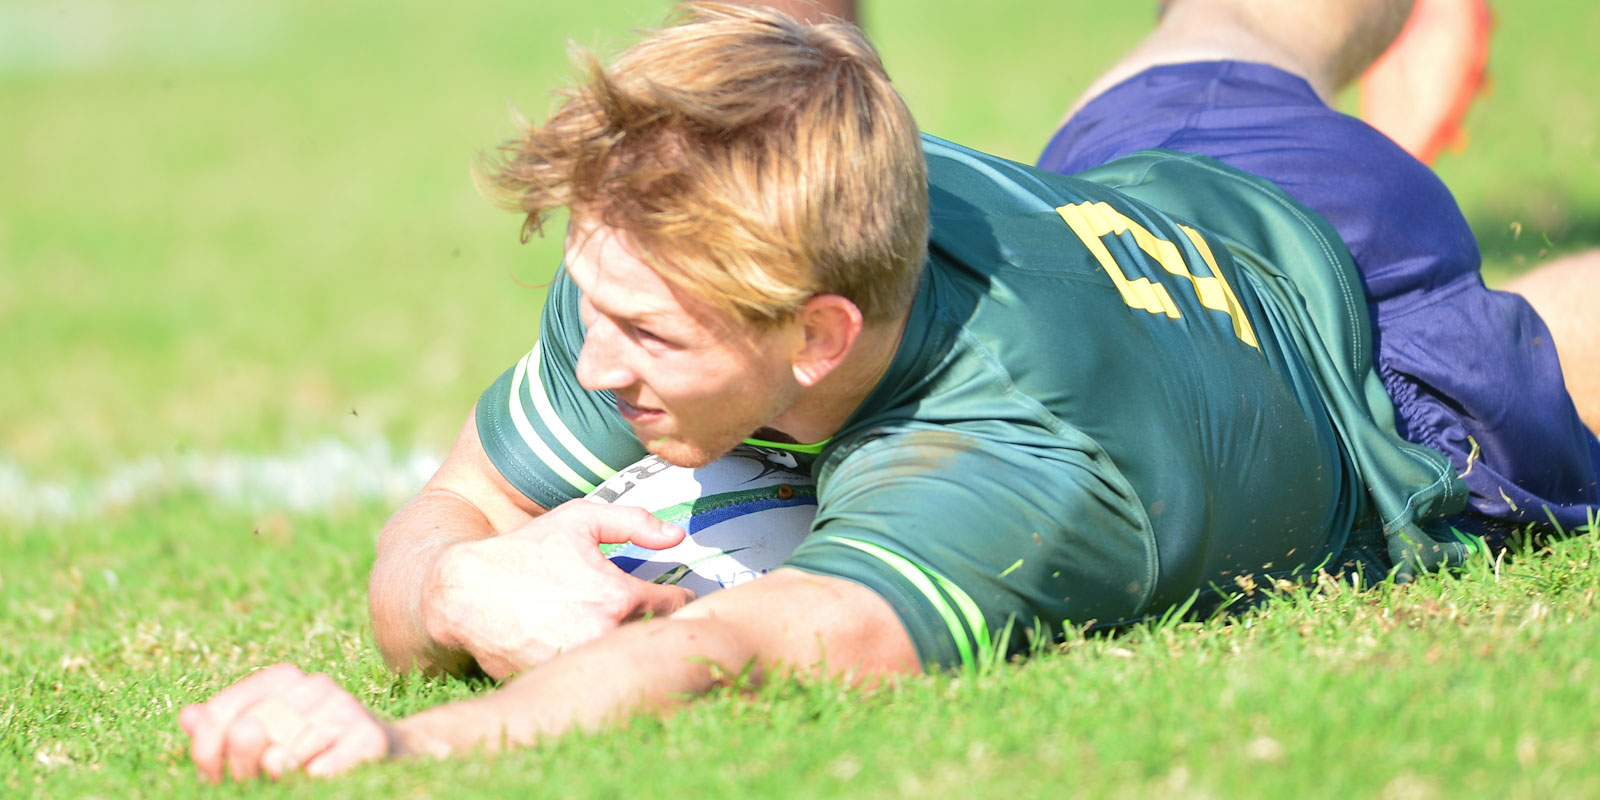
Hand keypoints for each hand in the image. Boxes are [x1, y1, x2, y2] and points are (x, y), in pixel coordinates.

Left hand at [179, 664, 398, 781]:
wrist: (376, 759)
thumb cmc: (303, 754)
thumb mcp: (258, 742)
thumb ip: (219, 731)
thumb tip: (187, 716)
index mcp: (282, 677)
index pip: (220, 713)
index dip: (206, 752)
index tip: (213, 774)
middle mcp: (315, 684)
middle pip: (247, 733)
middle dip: (242, 769)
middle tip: (255, 779)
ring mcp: (344, 707)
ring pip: (280, 758)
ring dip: (278, 779)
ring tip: (288, 779)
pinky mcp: (368, 737)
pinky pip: (315, 773)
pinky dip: (310, 783)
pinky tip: (317, 777)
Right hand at [422, 499, 695, 678]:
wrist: (465, 593)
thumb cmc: (525, 551)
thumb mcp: (579, 520)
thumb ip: (634, 522)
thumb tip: (678, 536)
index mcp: (619, 598)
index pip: (676, 607)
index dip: (677, 598)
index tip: (671, 595)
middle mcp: (605, 637)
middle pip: (656, 639)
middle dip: (656, 625)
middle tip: (646, 613)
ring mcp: (581, 666)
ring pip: (626, 661)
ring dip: (628, 648)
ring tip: (611, 628)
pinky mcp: (560, 684)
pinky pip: (593, 678)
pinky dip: (596, 667)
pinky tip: (584, 647)